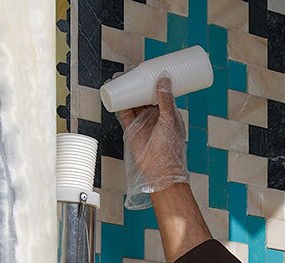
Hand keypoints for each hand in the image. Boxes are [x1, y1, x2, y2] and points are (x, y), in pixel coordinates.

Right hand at [115, 75, 189, 208]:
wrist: (160, 171)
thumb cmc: (170, 148)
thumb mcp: (170, 120)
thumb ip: (166, 100)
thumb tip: (163, 78)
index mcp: (168, 113)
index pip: (161, 92)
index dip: (155, 81)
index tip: (150, 68)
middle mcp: (156, 116)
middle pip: (145, 95)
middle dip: (139, 83)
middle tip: (132, 70)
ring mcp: (143, 122)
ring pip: (134, 102)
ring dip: (128, 91)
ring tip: (121, 78)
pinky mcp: (132, 130)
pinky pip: (124, 113)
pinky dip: (119, 104)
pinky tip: (115, 93)